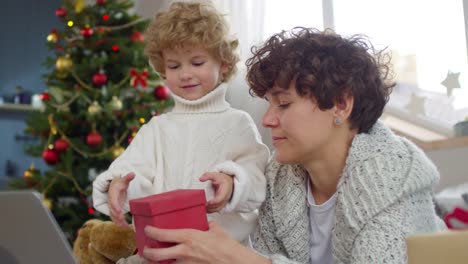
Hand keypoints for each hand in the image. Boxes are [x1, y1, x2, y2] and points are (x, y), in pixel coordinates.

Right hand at [108, 172, 134, 226]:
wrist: (114, 185)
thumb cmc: (120, 182)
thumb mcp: (124, 179)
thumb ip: (127, 177)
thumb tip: (133, 173)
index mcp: (112, 192)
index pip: (113, 200)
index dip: (115, 206)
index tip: (120, 211)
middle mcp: (110, 200)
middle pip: (112, 209)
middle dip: (117, 216)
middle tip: (123, 221)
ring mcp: (111, 205)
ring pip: (112, 215)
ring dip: (118, 221)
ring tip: (125, 226)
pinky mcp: (114, 209)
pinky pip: (114, 217)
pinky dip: (118, 222)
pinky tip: (124, 226)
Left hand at [143, 222, 265, 263]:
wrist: (233, 261)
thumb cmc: (227, 247)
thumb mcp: (216, 230)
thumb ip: (208, 226)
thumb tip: (206, 223)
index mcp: (188, 237)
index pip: (163, 234)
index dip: (151, 231)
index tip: (147, 229)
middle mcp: (184, 251)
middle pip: (157, 254)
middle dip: (147, 252)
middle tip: (145, 249)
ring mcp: (186, 263)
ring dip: (159, 261)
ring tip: (157, 258)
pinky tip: (174, 262)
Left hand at [199, 172, 233, 212]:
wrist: (228, 182)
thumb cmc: (222, 179)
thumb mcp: (215, 175)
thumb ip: (208, 175)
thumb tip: (201, 179)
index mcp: (225, 191)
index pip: (221, 198)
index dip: (215, 201)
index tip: (208, 202)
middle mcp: (225, 198)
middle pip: (218, 205)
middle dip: (210, 207)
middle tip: (202, 205)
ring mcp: (223, 202)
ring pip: (217, 209)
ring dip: (209, 210)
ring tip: (202, 208)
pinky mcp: (220, 204)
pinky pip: (216, 209)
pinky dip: (210, 211)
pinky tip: (204, 209)